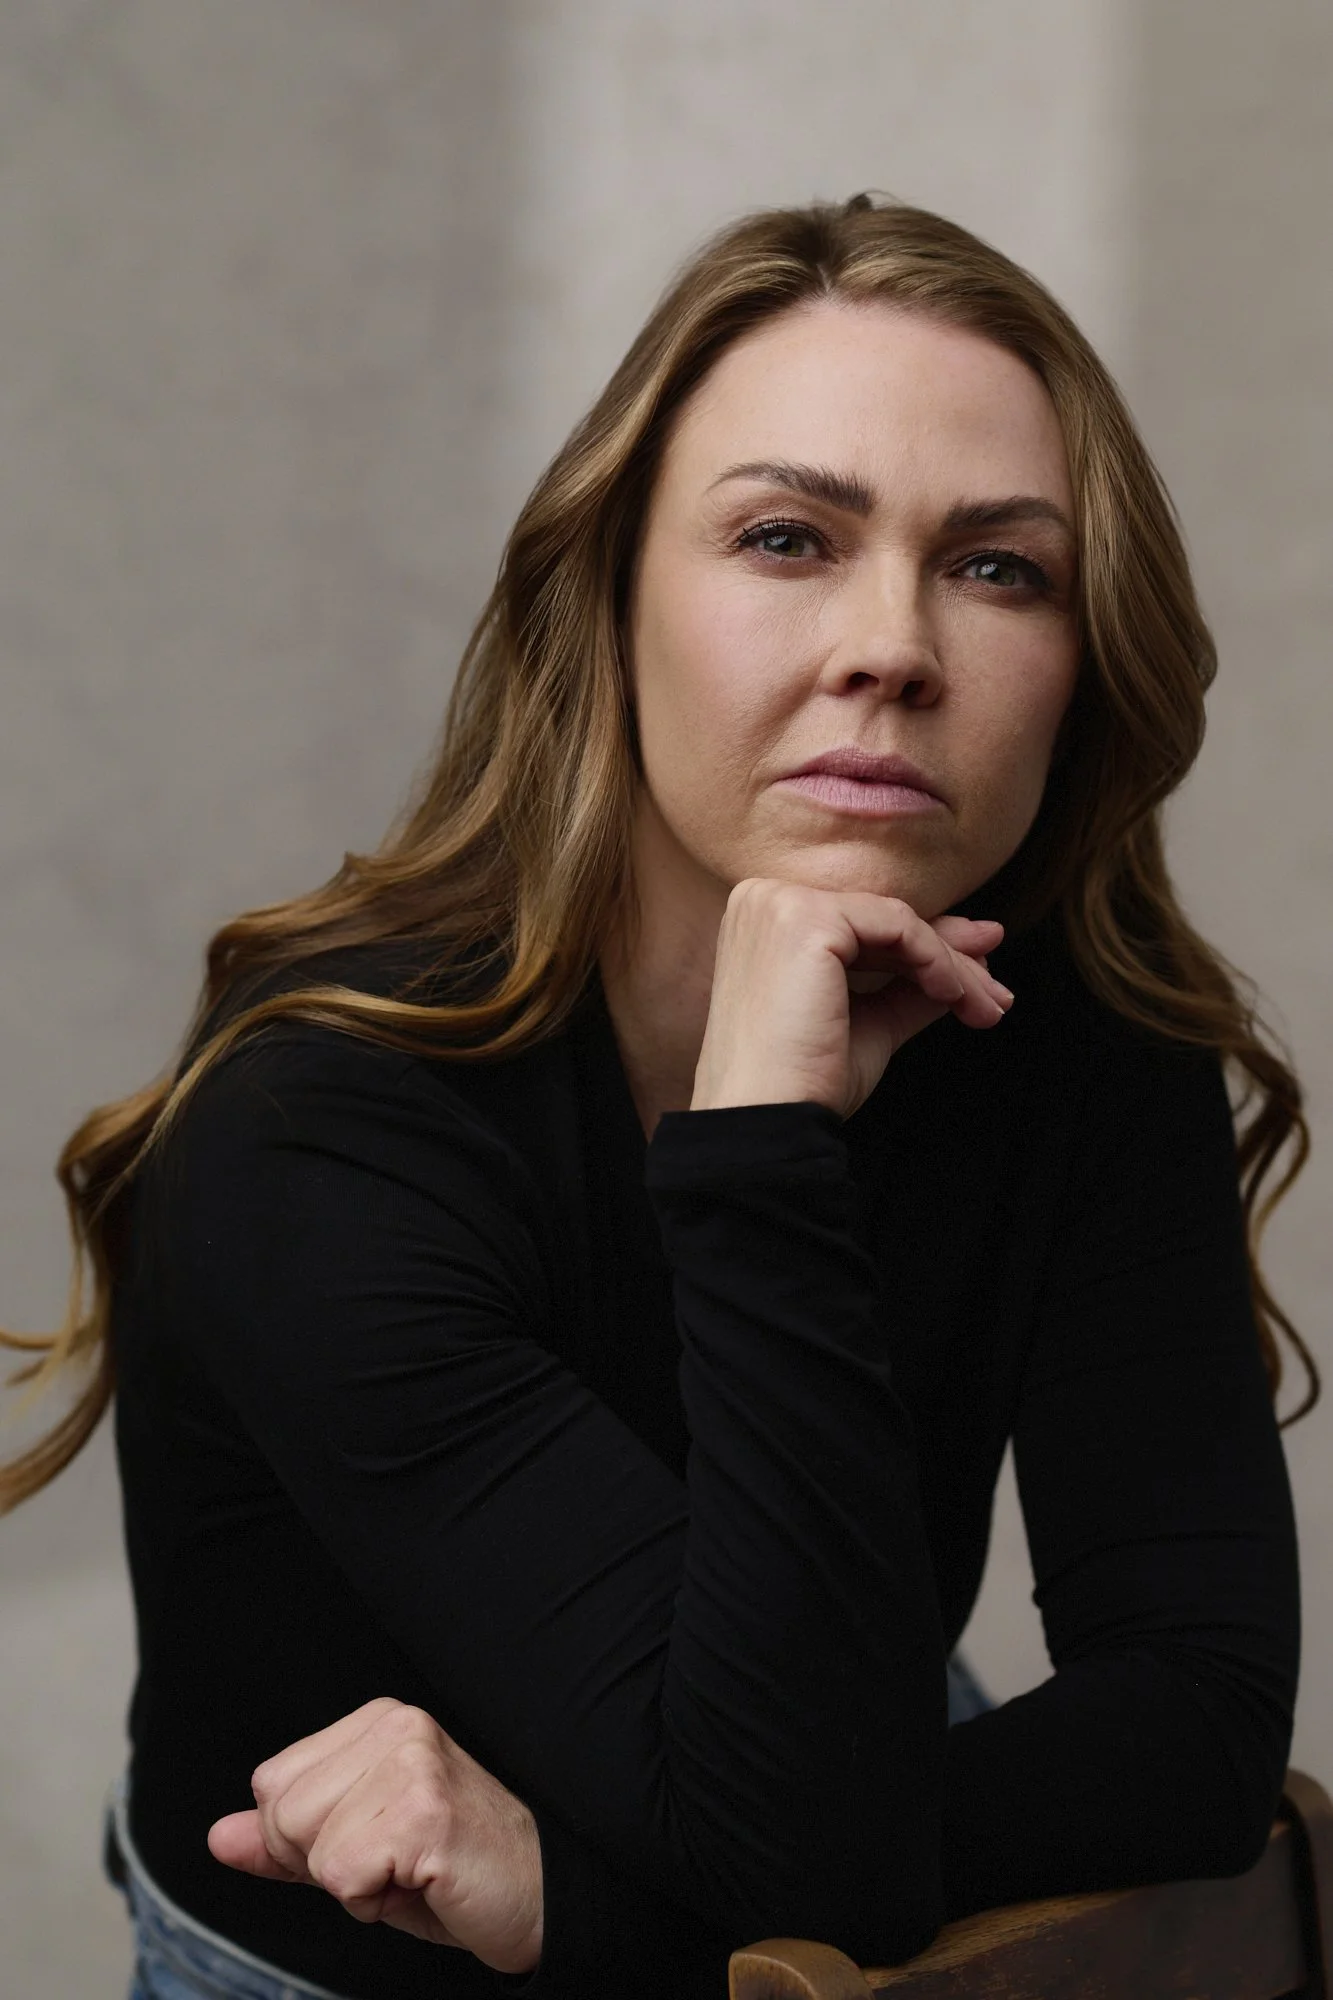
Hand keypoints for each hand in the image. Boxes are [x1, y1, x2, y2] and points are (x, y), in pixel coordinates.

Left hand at [207, 1698, 543, 1976]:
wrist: (542, 1897)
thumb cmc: (455, 1872)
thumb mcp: (358, 1851)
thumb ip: (286, 1841)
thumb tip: (221, 1837)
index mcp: (377, 1721)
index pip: (272, 1785)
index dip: (308, 1841)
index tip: (375, 1846)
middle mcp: (395, 1725)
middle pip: (281, 1813)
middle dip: (326, 1864)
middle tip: (397, 1863)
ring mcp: (412, 1762)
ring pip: (308, 1846)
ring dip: (354, 1885)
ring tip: (412, 1871)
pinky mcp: (424, 1810)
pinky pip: (342, 1877)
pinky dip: (375, 1903)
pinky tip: (425, 1883)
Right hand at [692, 879, 1012, 1121]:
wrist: (766, 1123)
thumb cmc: (803, 1084)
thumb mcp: (867, 1023)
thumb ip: (910, 986)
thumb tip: (973, 957)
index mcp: (765, 921)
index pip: (864, 925)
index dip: (927, 951)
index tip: (977, 980)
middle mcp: (764, 900)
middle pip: (882, 921)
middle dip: (951, 959)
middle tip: (996, 995)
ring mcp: (781, 904)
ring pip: (897, 921)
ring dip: (953, 966)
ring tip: (986, 1006)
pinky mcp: (806, 920)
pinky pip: (897, 926)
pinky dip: (937, 960)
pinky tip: (953, 995)